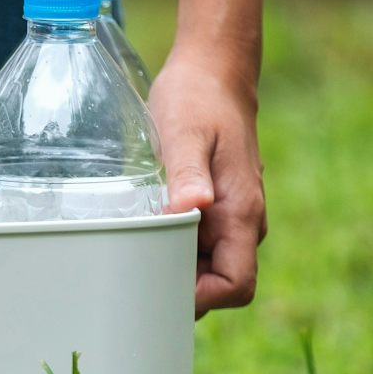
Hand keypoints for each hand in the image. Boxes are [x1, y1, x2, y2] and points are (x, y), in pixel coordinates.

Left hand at [148, 48, 265, 316]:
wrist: (212, 75)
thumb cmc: (198, 101)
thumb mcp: (186, 134)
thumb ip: (188, 174)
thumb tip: (192, 207)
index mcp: (241, 213)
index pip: (235, 285)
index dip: (201, 298)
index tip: (158, 285)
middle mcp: (242, 224)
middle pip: (218, 286)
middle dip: (180, 290)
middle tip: (130, 278)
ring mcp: (230, 220)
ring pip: (205, 269)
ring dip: (172, 268)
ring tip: (130, 254)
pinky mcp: (214, 213)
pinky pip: (196, 248)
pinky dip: (170, 249)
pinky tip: (140, 235)